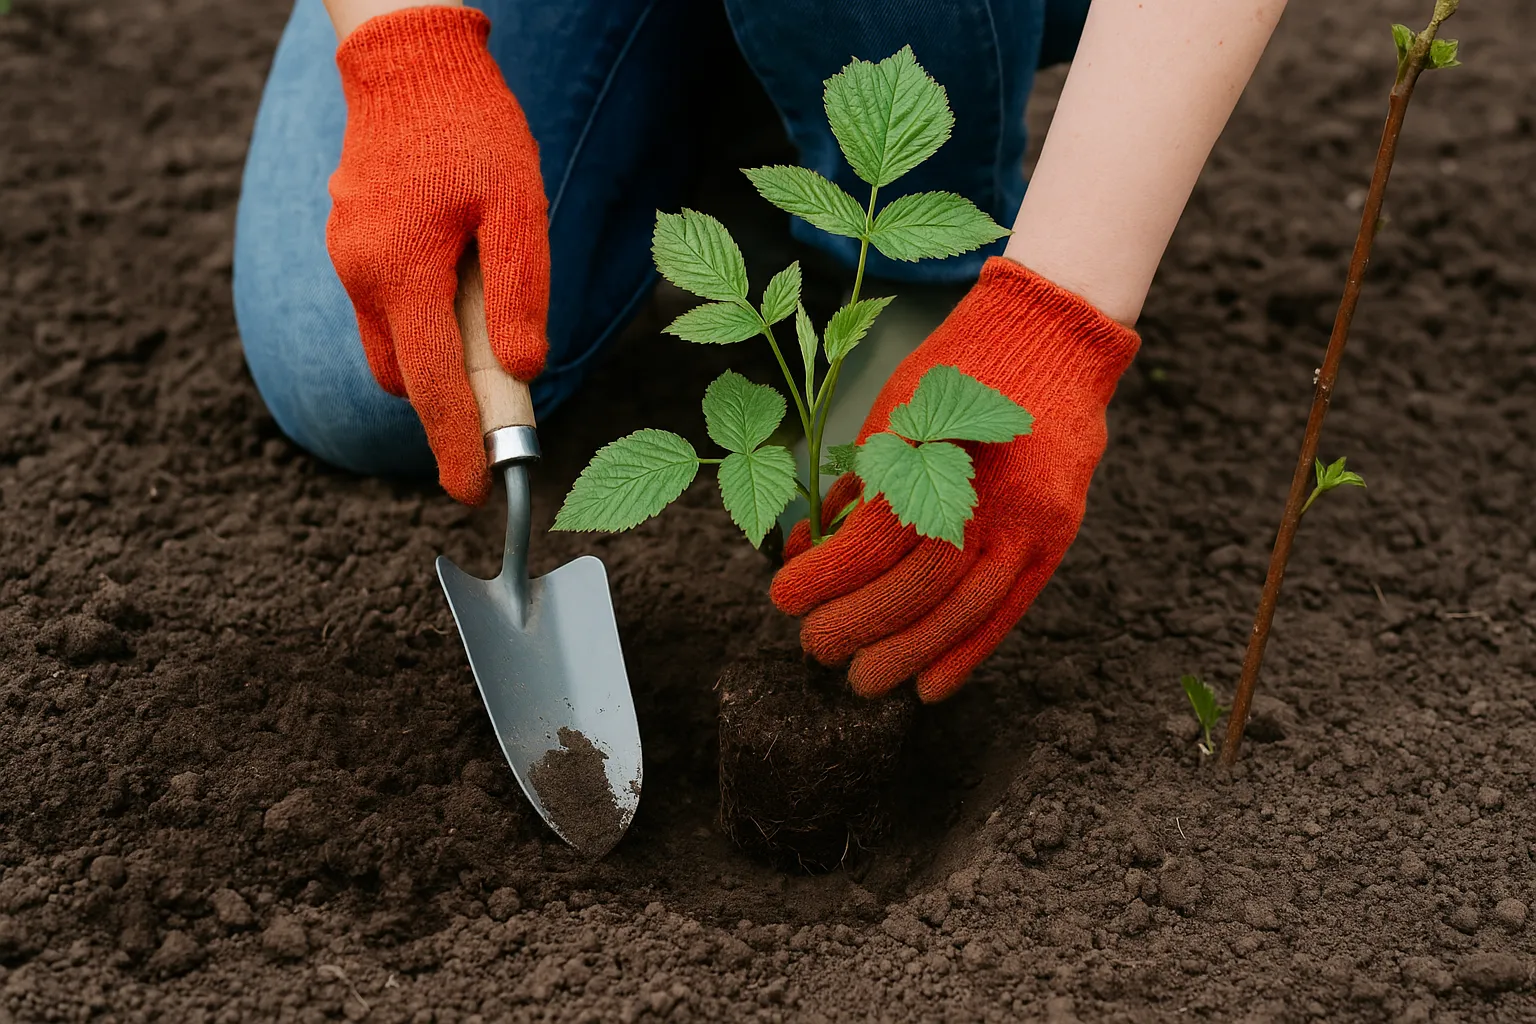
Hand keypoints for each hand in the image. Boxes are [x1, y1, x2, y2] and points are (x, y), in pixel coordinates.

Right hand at [327, 6, 548, 503]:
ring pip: (395, 344)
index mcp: (400, 272)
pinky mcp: (351, 244)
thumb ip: (519, 293)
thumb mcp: (517, 207)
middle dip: (450, 404)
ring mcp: (349, 260)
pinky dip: (423, 321)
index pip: (432, 387)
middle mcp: (362, 275)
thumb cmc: (472, 128)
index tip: (474, 495)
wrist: (409, 59)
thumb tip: (523, 372)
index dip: (456, 446)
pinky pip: (387, 308)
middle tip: (505, 406)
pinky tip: (460, 282)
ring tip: (488, 323)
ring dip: (438, 357)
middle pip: (408, 377)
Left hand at [771, 258, 1138, 701]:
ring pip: (963, 607)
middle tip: (816, 648)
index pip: (871, 538)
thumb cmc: (957, 369)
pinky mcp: (1056, 534)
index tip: (783, 599)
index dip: (822, 578)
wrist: (1051, 336)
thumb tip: (813, 546)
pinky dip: (969, 652)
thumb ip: (860, 483)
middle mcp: (988, 490)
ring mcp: (1030, 518)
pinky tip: (931, 685)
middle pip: (916, 585)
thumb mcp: (895, 409)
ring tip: (866, 681)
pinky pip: (1011, 609)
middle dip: (858, 625)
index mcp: (935, 449)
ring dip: (908, 654)